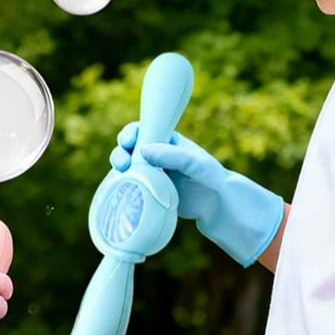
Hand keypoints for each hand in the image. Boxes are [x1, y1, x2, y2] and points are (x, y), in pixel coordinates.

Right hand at [110, 122, 284, 266]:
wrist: (215, 204)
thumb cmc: (208, 177)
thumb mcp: (193, 162)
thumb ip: (171, 155)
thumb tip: (143, 150)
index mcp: (165, 140)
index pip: (141, 130)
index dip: (130, 134)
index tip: (128, 142)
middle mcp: (155, 155)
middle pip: (128, 149)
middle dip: (120, 152)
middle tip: (122, 163)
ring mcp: (150, 174)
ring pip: (127, 168)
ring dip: (119, 169)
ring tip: (121, 174)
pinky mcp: (148, 192)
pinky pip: (130, 186)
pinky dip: (122, 186)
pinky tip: (119, 190)